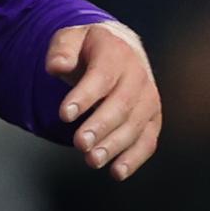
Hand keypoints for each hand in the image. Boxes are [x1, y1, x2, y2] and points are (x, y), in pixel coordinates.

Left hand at [48, 20, 161, 180]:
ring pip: (135, 126)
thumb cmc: (89, 48)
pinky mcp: (153, 118)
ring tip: (92, 160)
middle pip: (121, 105)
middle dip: (99, 126)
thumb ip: (61, 50)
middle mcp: (138, 75)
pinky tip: (117, 172)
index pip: (102, 76)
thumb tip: (56, 66)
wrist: (120, 49)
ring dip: (114, 146)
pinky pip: (148, 141)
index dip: (84, 96)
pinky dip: (134, 158)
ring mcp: (149, 98)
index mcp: (116, 51)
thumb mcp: (70, 38)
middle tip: (79, 143)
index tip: (64, 115)